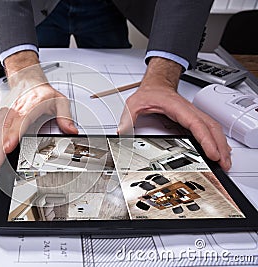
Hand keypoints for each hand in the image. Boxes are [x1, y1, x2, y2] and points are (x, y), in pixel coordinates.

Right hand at [0, 51, 77, 169]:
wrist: (29, 79)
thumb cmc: (43, 93)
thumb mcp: (59, 101)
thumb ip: (65, 117)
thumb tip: (71, 130)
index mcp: (31, 104)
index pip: (20, 120)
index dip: (12, 134)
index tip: (7, 147)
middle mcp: (15, 107)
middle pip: (3, 128)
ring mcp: (6, 110)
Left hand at [117, 57, 231, 170]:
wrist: (156, 84)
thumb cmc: (149, 93)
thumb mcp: (134, 104)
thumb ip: (127, 119)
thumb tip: (121, 132)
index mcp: (178, 108)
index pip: (196, 124)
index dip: (206, 139)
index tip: (212, 152)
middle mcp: (189, 111)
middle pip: (211, 128)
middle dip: (220, 146)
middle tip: (224, 163)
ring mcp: (193, 114)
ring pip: (213, 128)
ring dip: (221, 144)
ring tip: (225, 161)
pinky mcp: (193, 119)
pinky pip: (209, 129)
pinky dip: (216, 140)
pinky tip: (219, 149)